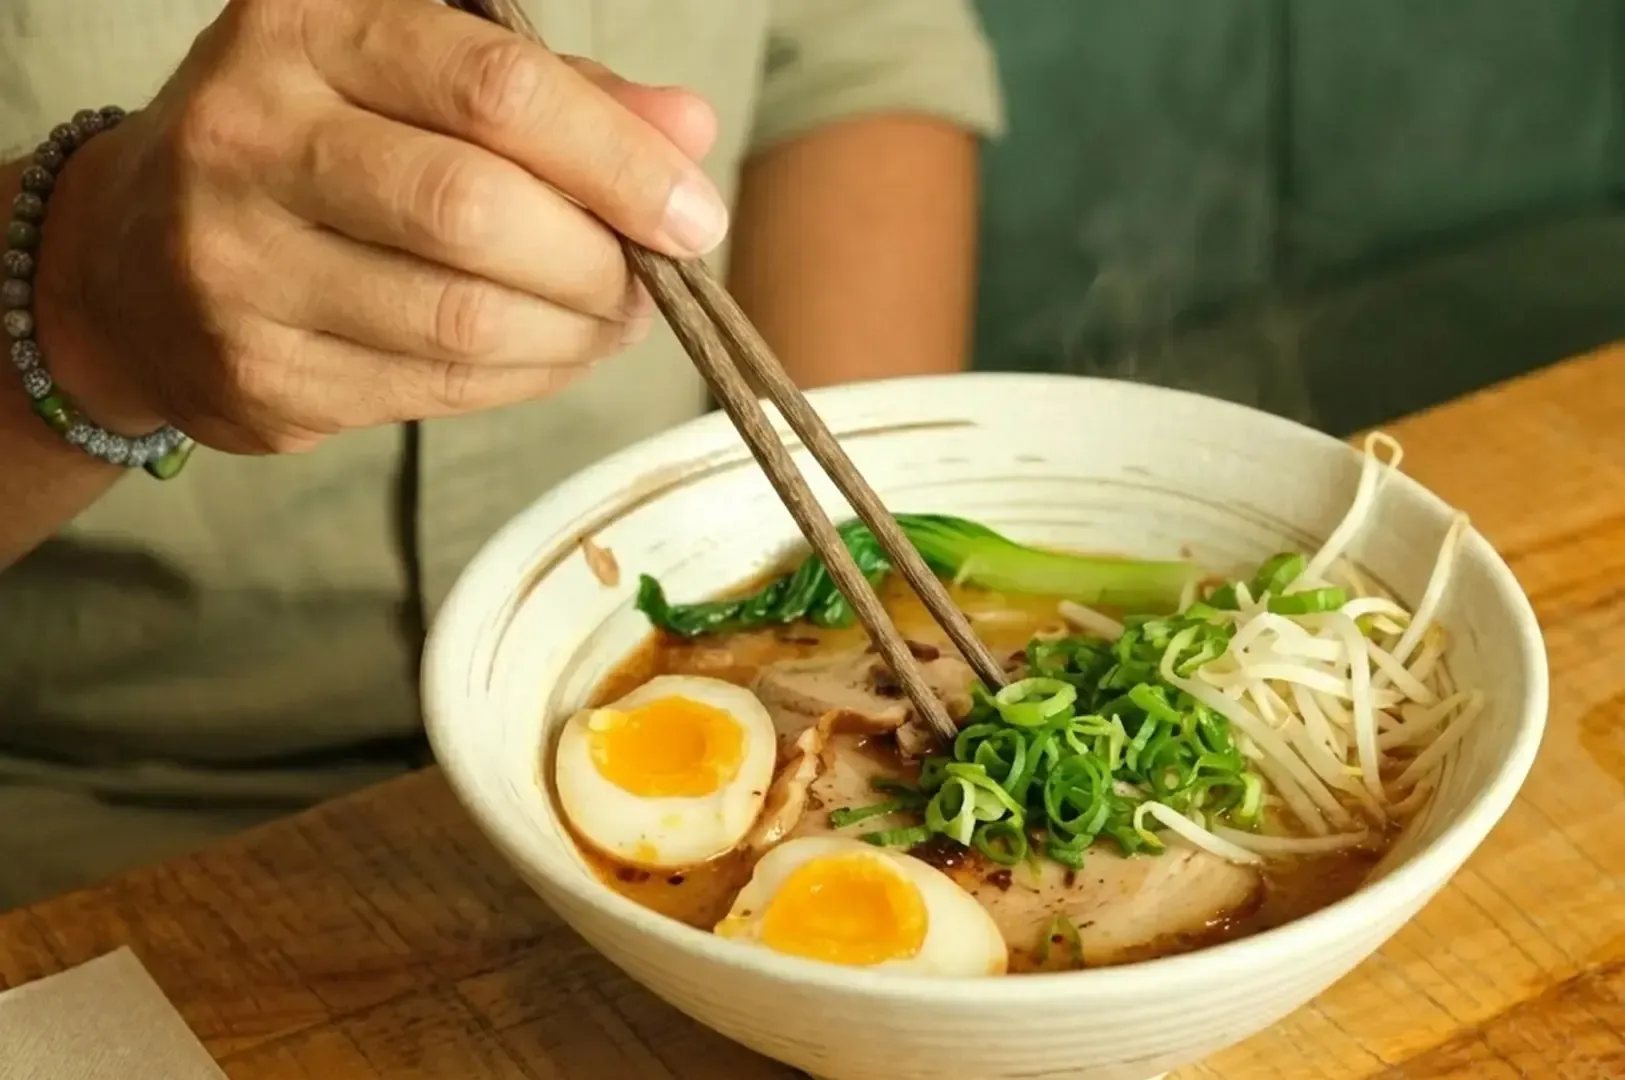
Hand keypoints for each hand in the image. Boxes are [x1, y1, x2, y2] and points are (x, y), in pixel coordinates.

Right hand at [35, 0, 726, 452]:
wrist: (134, 258)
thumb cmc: (318, 146)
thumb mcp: (422, 80)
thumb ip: (559, 98)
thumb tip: (688, 131)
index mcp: (304, 26)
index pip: (493, 86)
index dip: (616, 160)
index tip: (693, 214)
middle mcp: (249, 133)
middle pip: (473, 210)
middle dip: (599, 260)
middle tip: (654, 280)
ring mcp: (235, 261)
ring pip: (460, 319)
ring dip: (574, 333)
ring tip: (614, 319)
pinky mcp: (255, 372)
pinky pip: (436, 392)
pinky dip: (525, 378)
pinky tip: (549, 352)